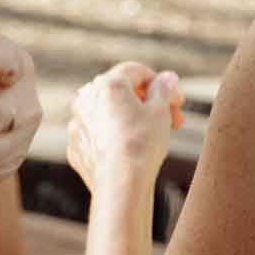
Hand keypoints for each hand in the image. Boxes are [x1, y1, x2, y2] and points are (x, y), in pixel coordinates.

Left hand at [67, 63, 183, 193]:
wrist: (120, 183)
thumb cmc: (142, 144)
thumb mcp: (160, 112)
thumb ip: (163, 90)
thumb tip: (167, 78)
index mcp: (107, 84)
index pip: (136, 71)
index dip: (161, 84)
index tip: (178, 102)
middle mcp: (86, 99)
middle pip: (122, 92)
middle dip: (149, 103)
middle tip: (173, 120)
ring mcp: (77, 122)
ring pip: (108, 113)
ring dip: (132, 120)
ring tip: (154, 136)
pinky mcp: (76, 145)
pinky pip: (98, 134)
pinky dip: (115, 138)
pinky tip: (132, 152)